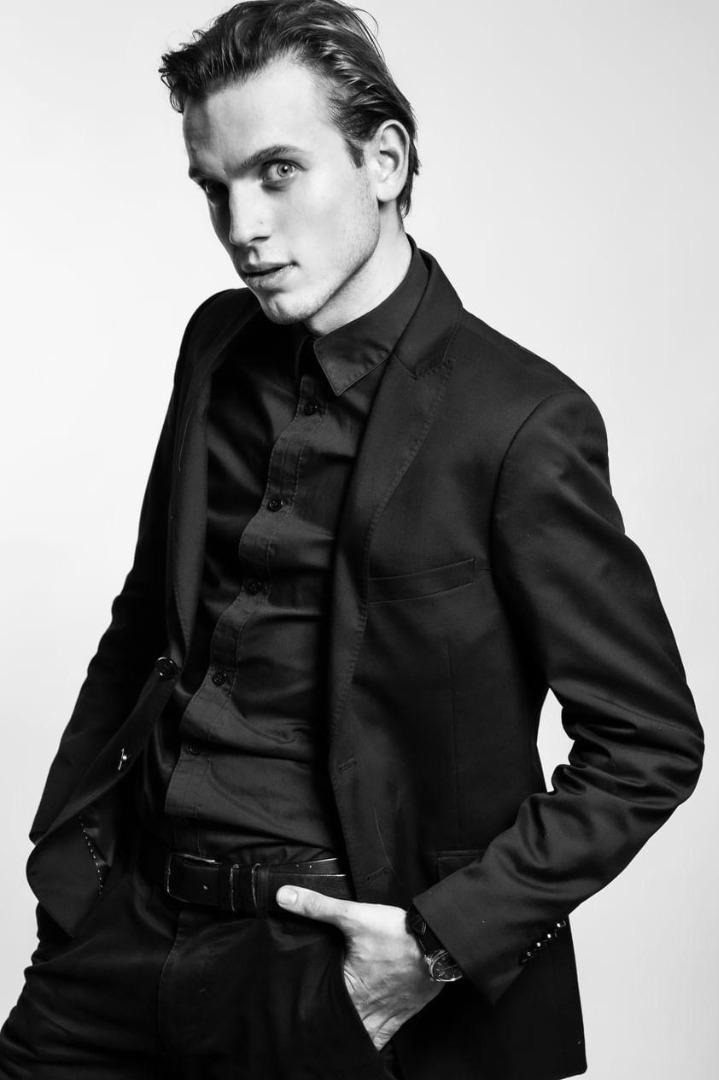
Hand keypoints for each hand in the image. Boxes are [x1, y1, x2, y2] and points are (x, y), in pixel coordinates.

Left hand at [276, 886, 442, 1049]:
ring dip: (352, 1032)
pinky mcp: (404, 1014)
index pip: (320, 1007)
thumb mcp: (354, 915)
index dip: (308, 1010)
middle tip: (316, 1024)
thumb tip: (284, 896)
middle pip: (341, 1026)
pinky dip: (374, 1039)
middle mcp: (366, 1009)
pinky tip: (368, 1034)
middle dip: (330, 1023)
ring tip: (339, 1029)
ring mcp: (386, 1015)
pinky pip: (384, 1036)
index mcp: (348, 989)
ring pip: (362, 1035)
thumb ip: (317, 906)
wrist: (439, 947)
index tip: (299, 1011)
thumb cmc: (397, 935)